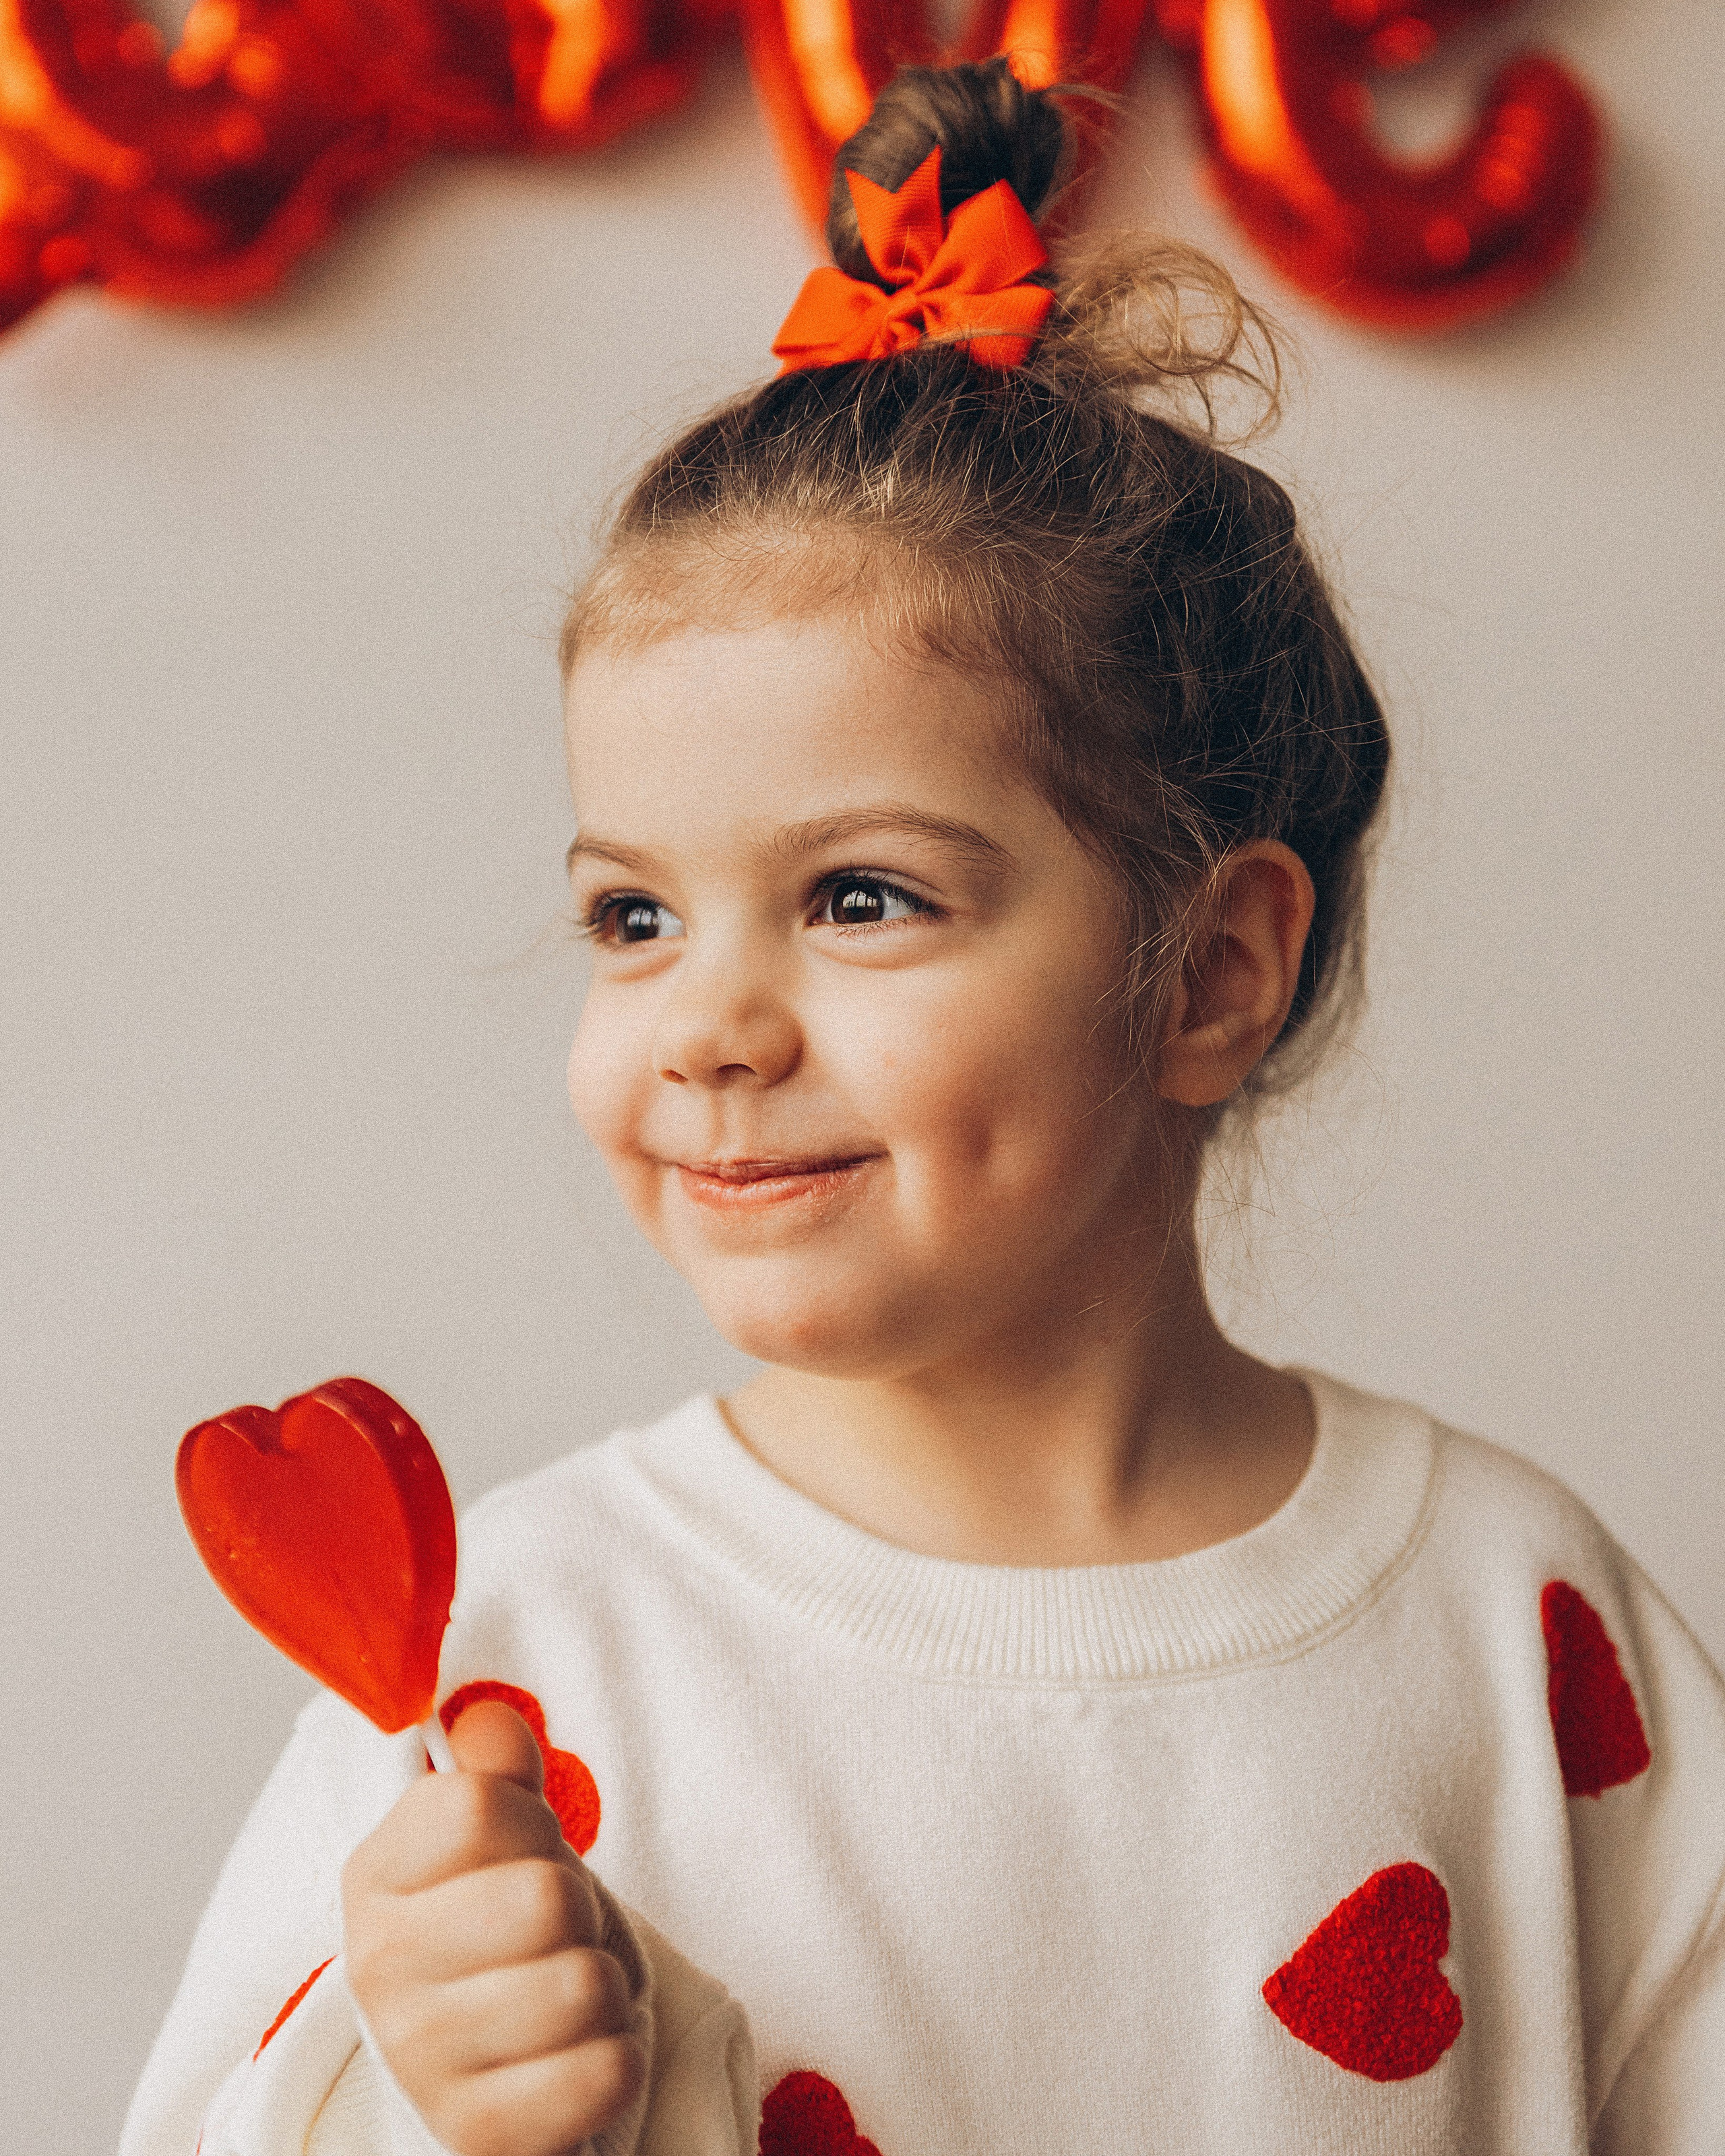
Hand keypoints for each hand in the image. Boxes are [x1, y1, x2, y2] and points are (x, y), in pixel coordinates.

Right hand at [343, 1700, 645, 2155]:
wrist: (499, 2061)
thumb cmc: (500, 1931)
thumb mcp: (499, 1835)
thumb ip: (494, 1767)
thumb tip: (485, 1721)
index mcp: (376, 1876)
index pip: (480, 1806)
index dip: (532, 1821)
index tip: (523, 1850)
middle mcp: (379, 1969)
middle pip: (546, 1897)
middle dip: (578, 1909)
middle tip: (553, 1933)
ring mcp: (420, 2060)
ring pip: (584, 1984)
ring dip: (603, 1985)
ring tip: (566, 1992)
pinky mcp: (476, 2134)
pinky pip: (603, 2072)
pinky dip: (614, 2056)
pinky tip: (574, 2055)